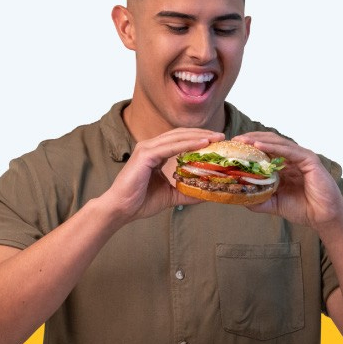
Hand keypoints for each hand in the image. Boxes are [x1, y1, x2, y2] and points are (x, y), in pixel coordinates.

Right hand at [102, 128, 224, 223]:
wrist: (121, 209)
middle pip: (181, 134)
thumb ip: (187, 191)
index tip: (217, 141)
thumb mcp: (170, 195)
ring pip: (177, 137)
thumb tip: (207, 194)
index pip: (180, 140)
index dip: (198, 138)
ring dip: (198, 136)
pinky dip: (187, 144)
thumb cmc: (140, 201)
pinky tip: (202, 144)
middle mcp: (151, 146)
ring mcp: (147, 148)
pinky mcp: (145, 155)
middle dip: (202, 134)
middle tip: (221, 136)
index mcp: (155, 152)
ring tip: (216, 138)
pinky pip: (170, 147)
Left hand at [231, 132, 342, 231]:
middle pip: (270, 141)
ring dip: (259, 140)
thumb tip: (239, 197)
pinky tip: (259, 146)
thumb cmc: (303, 209)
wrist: (323, 218)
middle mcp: (293, 158)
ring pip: (278, 143)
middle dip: (251, 139)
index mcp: (285, 165)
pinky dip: (273, 147)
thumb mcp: (274, 203)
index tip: (232, 147)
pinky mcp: (310, 160)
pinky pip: (289, 151)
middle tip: (234, 141)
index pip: (265, 149)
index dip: (249, 146)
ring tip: (243, 141)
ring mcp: (302, 157)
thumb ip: (259, 199)